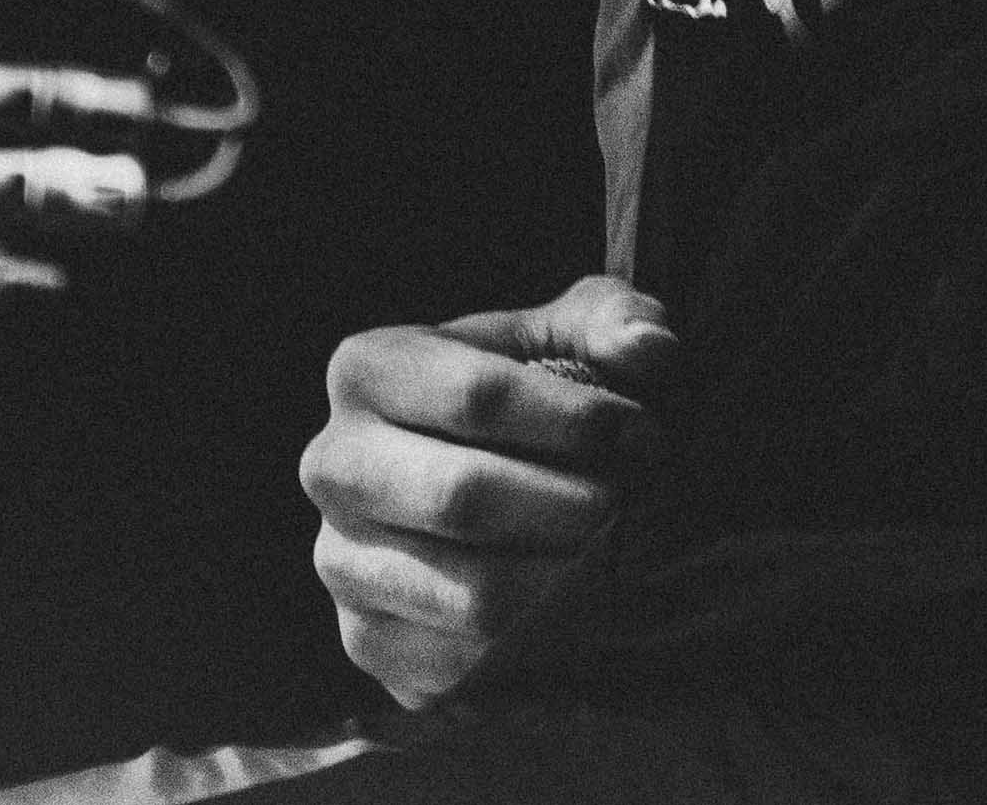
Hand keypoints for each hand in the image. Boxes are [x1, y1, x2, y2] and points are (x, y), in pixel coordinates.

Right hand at [298, 272, 675, 711]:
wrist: (474, 486)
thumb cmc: (527, 396)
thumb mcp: (565, 334)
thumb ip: (614, 321)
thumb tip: (653, 350)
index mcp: (366, 371)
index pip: (477, 396)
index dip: (577, 420)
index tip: (646, 437)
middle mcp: (334, 466)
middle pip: (465, 497)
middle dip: (574, 504)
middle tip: (636, 506)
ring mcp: (342, 561)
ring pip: (471, 593)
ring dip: (569, 582)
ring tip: (620, 556)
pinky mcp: (367, 642)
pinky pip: (467, 664)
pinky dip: (544, 647)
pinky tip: (586, 611)